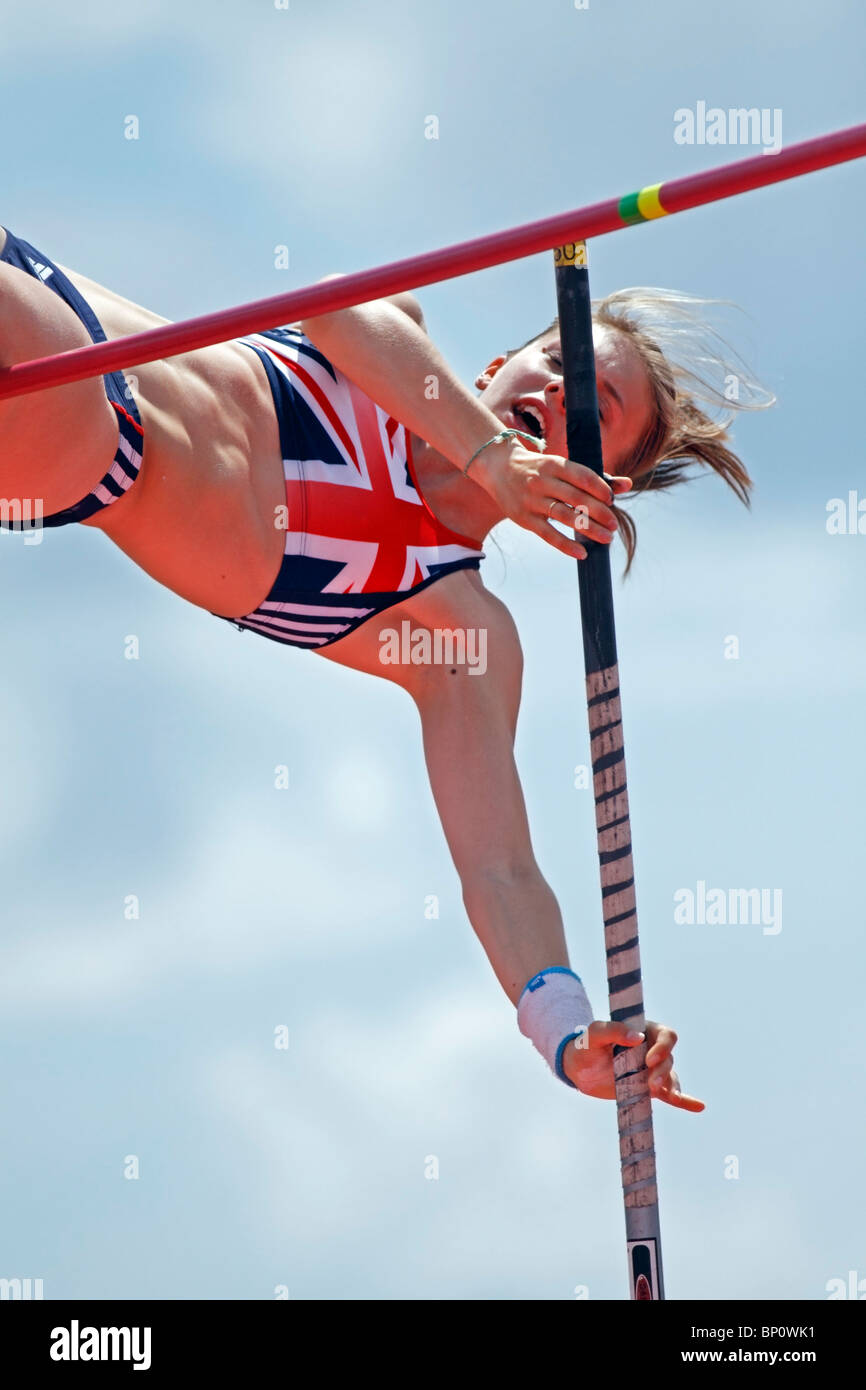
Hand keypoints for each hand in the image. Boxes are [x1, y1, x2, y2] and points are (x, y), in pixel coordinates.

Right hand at [469, 438, 632, 558]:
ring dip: (588, 529)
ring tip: (607, 538)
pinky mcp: (524, 519)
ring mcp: (532, 501)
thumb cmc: (540, 469)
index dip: (599, 488)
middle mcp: (542, 481)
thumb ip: (595, 478)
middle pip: (575, 498)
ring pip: (563, 516)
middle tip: (614, 525)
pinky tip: (582, 553)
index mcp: (554, 464)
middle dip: (598, 512)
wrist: (499, 469)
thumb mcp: (563, 467)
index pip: (582, 475)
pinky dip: (565, 545)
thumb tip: (628, 485)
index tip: (611, 500)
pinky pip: (547, 534)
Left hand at [562, 1019, 704, 1111]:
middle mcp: (651, 1050)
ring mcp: (650, 1070)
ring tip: (669, 1096)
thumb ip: (613, 1030)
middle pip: (669, 1058)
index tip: (650, 1059)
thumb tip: (637, 1037)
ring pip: (669, 1077)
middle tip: (650, 1083)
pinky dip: (684, 1100)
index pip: (665, 1035)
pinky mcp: (646, 1088)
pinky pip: (668, 1094)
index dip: (663, 1046)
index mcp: (643, 1031)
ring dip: (671, 1086)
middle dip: (663, 1071)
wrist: (578, 1069)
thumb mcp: (594, 1034)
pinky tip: (698, 1106)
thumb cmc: (587, 1046)